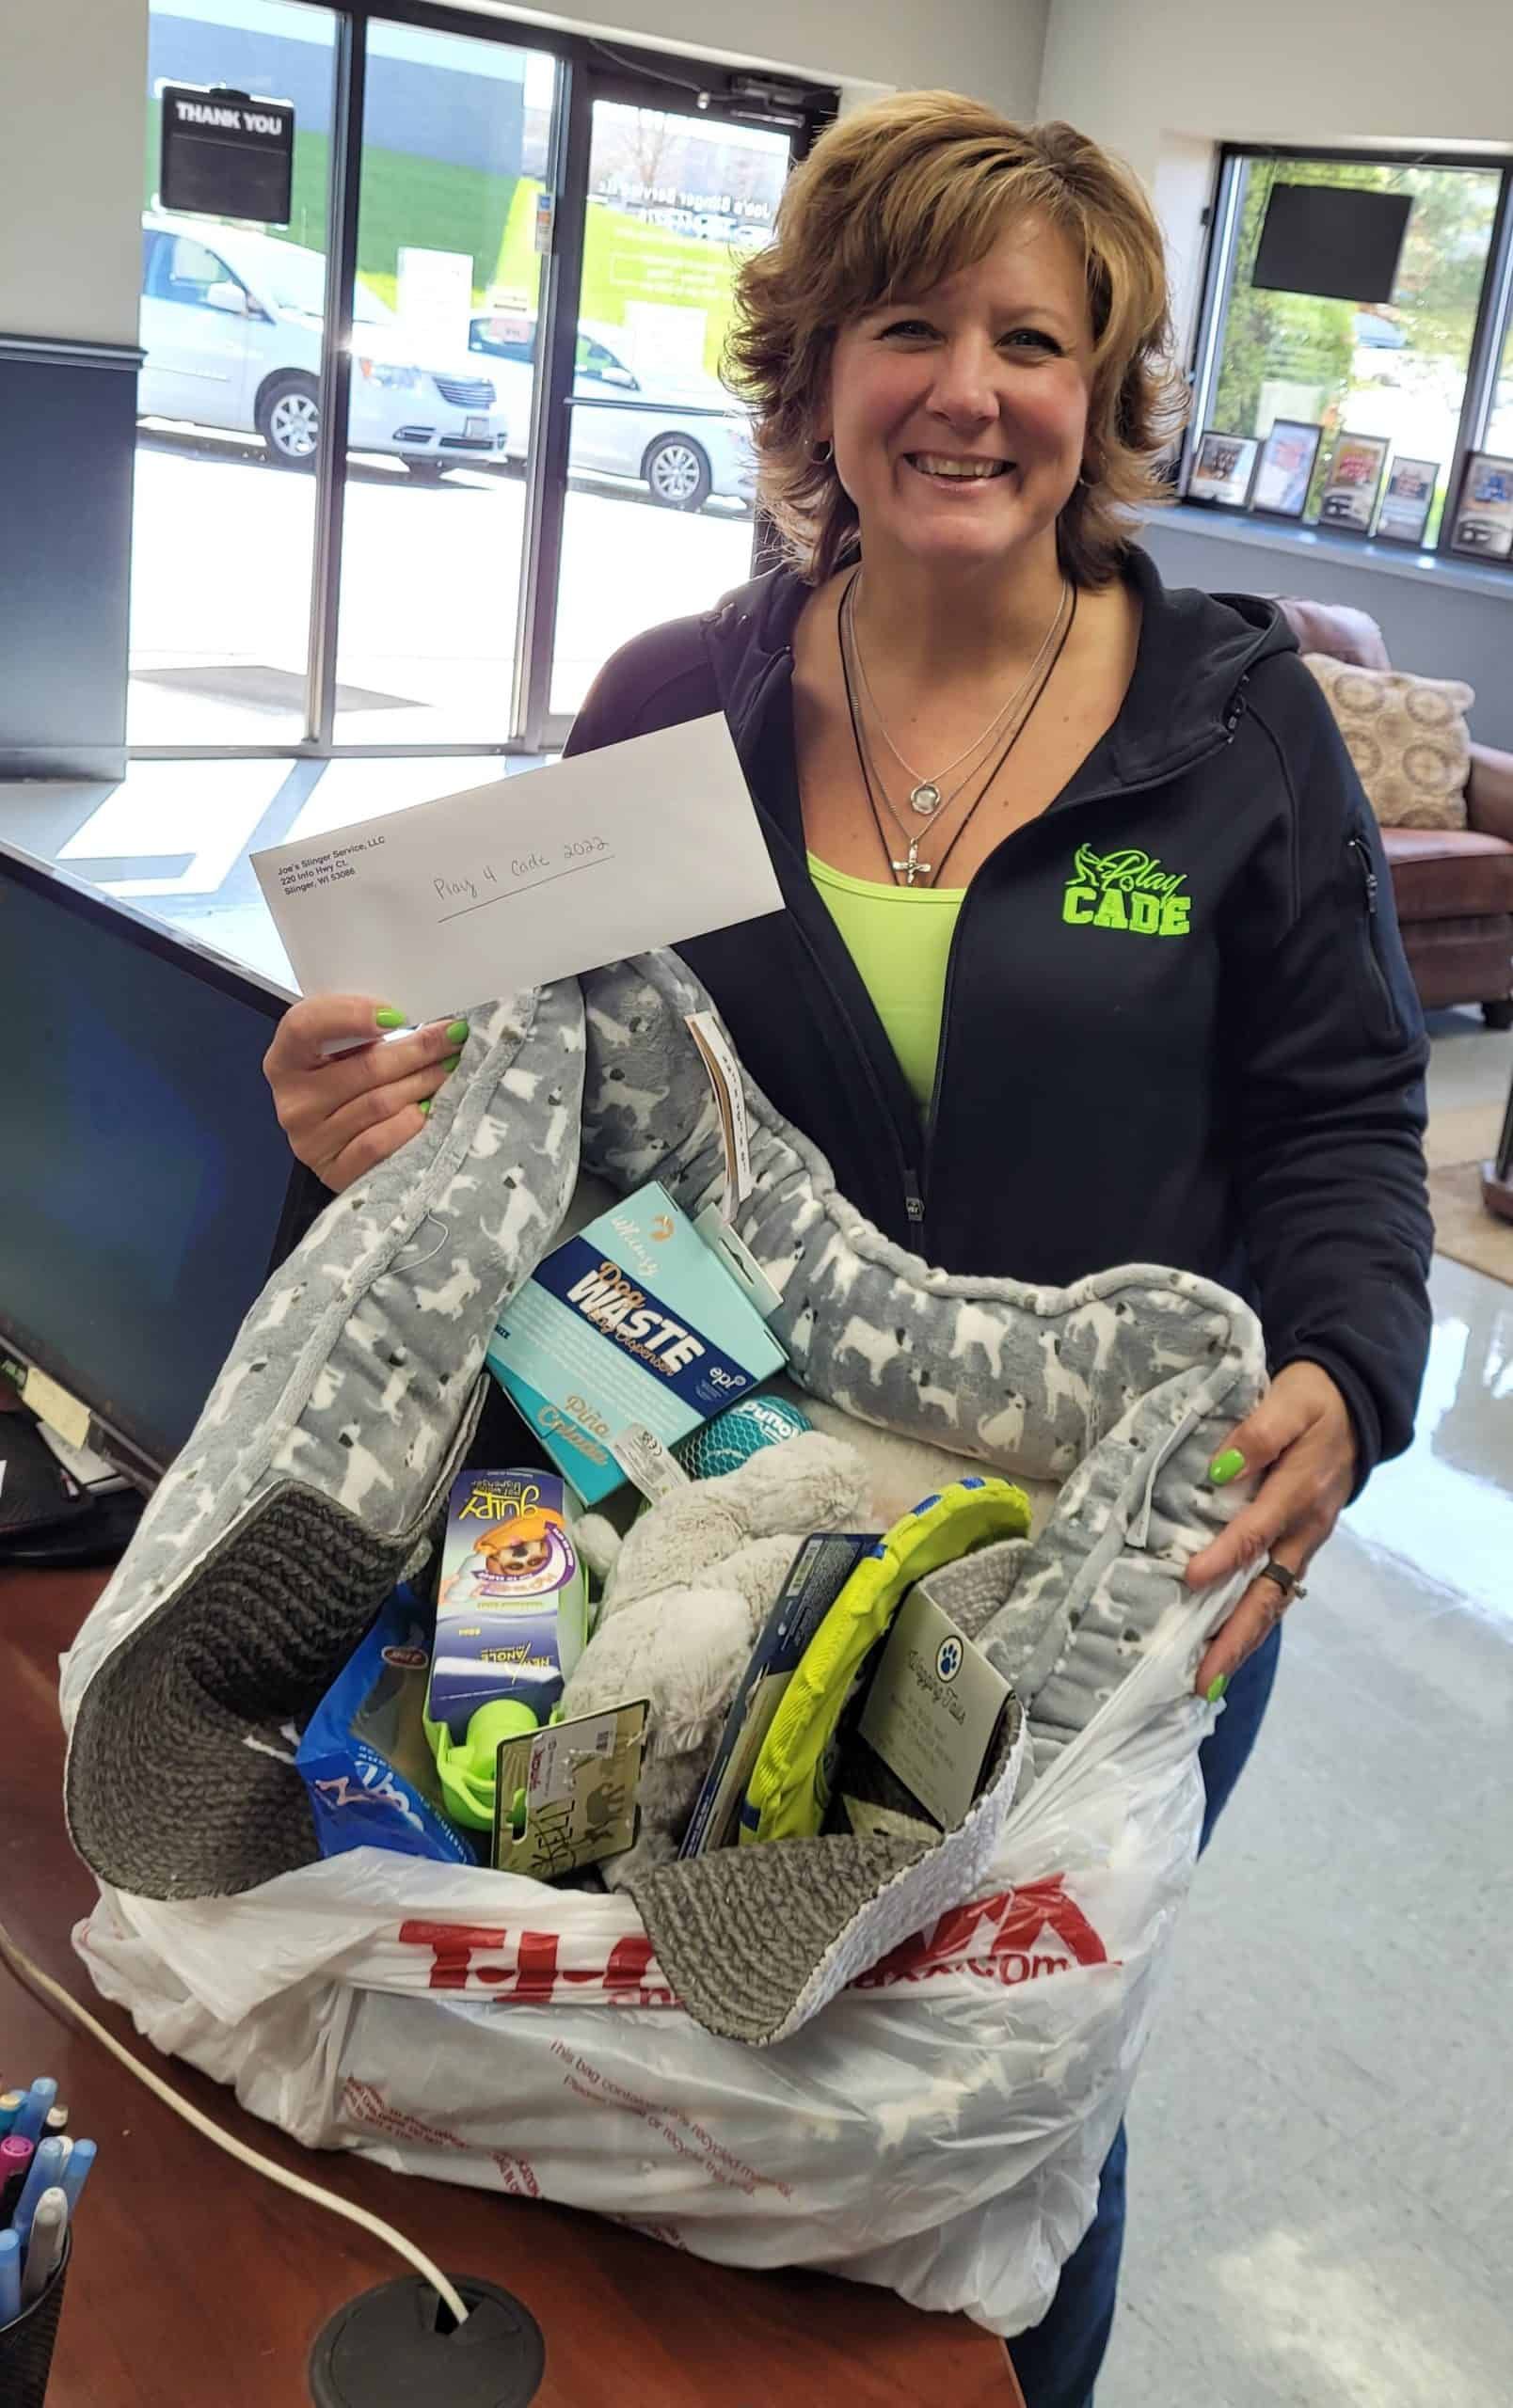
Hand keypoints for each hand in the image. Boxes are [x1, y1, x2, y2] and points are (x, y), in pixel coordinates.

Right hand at [262, 995, 467, 1192]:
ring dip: (423, 1082)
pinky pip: (379, 1143)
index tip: (396, 1014)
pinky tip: (428, 1109)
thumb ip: (362, 1029)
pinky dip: (409, 1123)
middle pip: (363, 1067)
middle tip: (452, 1037)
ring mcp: (311, 1141)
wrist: (343, 1145)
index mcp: (285, 1060)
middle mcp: (293, 1102)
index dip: (350, 1014)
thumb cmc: (348, 1084)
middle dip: (417, 1048)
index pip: (303, 1026)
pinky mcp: (334, 1171)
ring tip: (449, 1068)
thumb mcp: (343, 1052)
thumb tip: (415, 1015)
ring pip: (379, 1103)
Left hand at [1184, 1361, 1356, 1699]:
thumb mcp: (1287, 1402)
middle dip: (1236, 1638)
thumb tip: (1219, 1471)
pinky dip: (1253, 1622)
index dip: (1223, 1557)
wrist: (1352, 1404)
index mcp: (1299, 1492)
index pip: (1255, 1532)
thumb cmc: (1312, 1402)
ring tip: (1210, 1681)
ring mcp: (1304, 1543)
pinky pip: (1274, 1592)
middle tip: (1205, 1679)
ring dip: (1243, 1641)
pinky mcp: (1299, 1547)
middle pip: (1268, 1593)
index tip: (1190, 1581)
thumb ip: (1257, 1434)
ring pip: (1272, 1602)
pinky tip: (1227, 1646)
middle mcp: (1304, 1529)